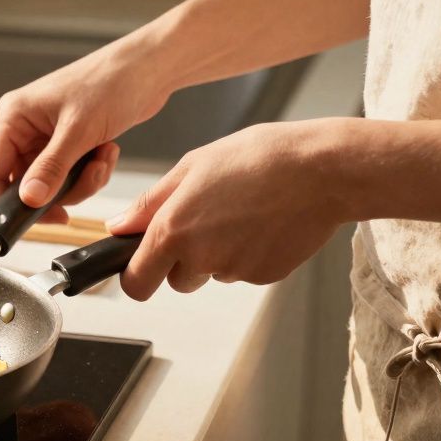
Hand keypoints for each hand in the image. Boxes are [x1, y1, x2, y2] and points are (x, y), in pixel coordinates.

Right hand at [0, 39, 172, 222]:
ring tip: (103, 158)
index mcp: (13, 117)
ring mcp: (46, 137)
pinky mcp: (68, 143)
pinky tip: (107, 151)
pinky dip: (92, 173)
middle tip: (86, 182)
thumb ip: (51, 168)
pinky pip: (71, 176)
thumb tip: (29, 200)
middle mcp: (24, 128)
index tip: (35, 217)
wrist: (149, 69)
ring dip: (82, 182)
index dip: (7, 201)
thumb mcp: (79, 130)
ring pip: (52, 185)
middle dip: (60, 190)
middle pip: (25, 185)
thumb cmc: (111, 82)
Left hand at [107, 120, 349, 299]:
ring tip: (241, 212)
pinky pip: (244, 271)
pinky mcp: (265, 276)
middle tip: (207, 220)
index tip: (140, 265)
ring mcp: (235, 270)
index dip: (135, 276)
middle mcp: (201, 257)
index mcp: (173, 229)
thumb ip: (149, 203)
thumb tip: (118, 227)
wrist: (322, 170)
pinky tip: (263, 221)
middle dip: (182, 261)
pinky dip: (248, 253)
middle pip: (176, 280)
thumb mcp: (192, 166)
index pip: (136, 282)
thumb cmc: (258, 158)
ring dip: (217, 254)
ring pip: (212, 273)